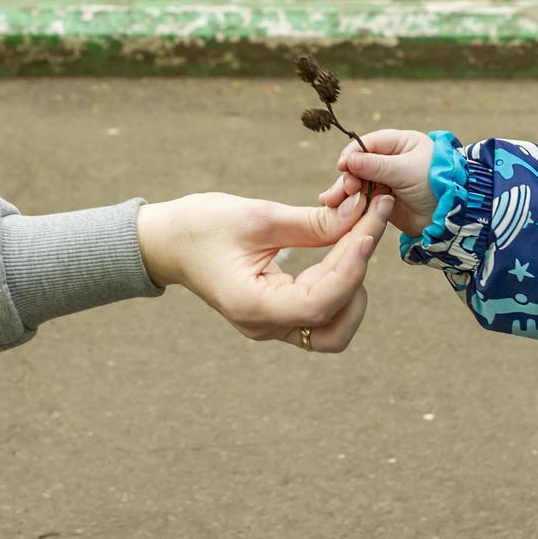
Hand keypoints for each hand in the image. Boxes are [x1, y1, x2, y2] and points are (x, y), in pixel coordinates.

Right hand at [137, 190, 393, 352]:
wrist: (168, 242)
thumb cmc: (202, 225)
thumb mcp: (257, 217)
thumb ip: (313, 222)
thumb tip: (361, 211)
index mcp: (252, 307)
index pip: (320, 303)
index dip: (352, 267)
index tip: (369, 227)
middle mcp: (264, 327)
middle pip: (335, 323)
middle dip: (358, 275)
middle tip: (366, 223)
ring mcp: (272, 326)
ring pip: (335, 328)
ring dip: (353, 286)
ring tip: (353, 237)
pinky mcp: (278, 315)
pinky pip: (322, 313)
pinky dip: (339, 284)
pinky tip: (341, 248)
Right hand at [318, 128, 435, 237]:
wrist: (451, 218)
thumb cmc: (436, 185)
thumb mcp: (405, 171)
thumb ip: (376, 165)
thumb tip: (348, 160)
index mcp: (401, 144)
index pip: (369, 143)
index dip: (353, 154)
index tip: (342, 166)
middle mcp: (391, 160)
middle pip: (359, 164)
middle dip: (348, 176)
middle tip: (345, 189)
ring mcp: (386, 180)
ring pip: (358, 181)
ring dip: (345, 190)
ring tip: (332, 201)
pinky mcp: (382, 200)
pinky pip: (361, 198)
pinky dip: (349, 201)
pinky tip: (335, 206)